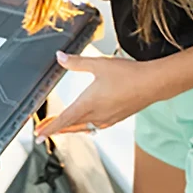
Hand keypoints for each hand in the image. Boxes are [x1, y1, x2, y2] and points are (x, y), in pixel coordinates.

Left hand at [35, 51, 161, 138]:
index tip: (38, 135)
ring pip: (84, 127)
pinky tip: (88, 122)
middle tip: (43, 131)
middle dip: (56, 128)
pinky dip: (86, 125)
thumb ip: (77, 62)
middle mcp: (97, 115)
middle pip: (71, 126)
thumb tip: (60, 57)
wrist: (153, 84)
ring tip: (61, 128)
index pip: (64, 119)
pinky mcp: (117, 117)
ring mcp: (108, 118)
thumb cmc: (129, 75)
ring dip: (70, 128)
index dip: (49, 128)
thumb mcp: (99, 64)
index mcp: (89, 104)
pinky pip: (96, 126)